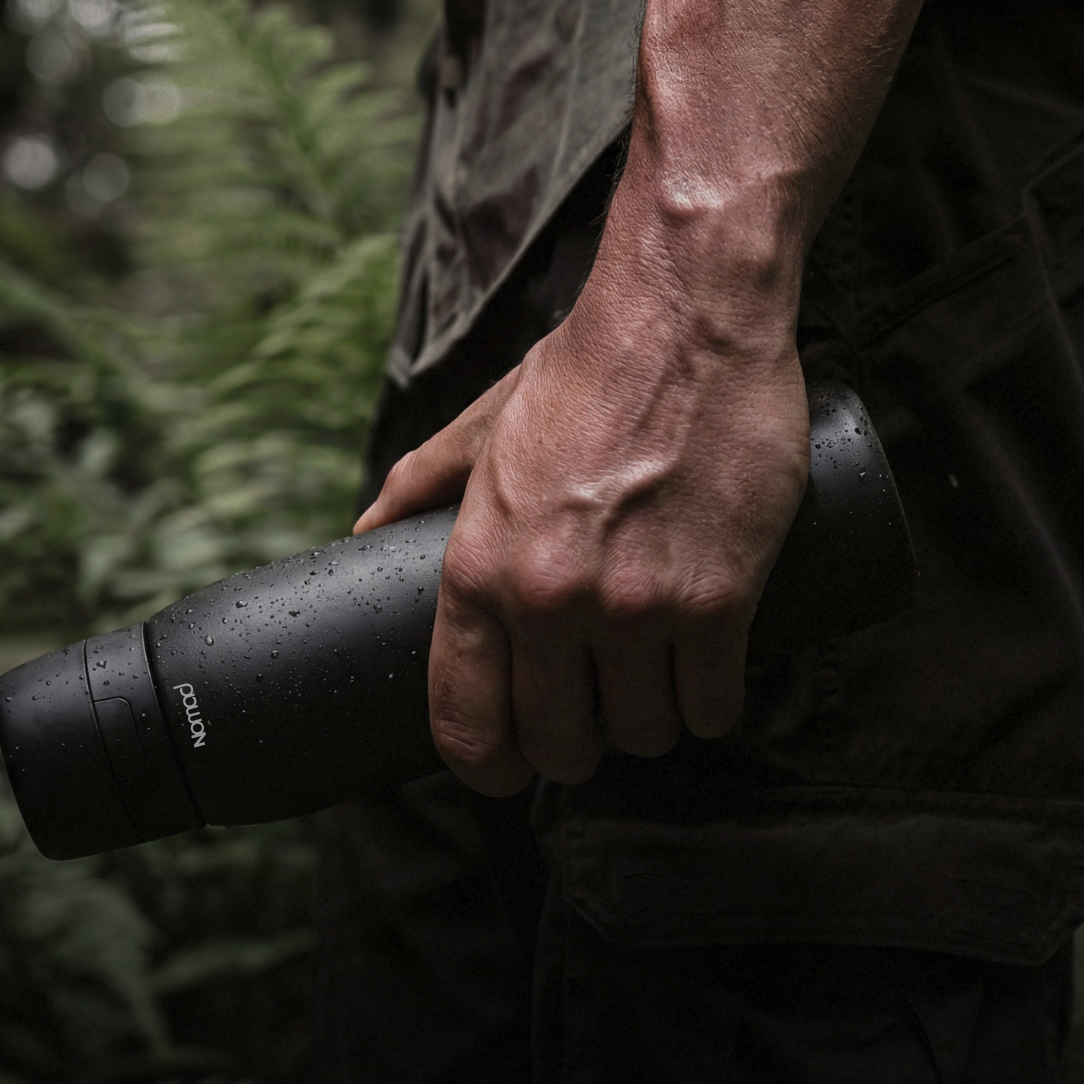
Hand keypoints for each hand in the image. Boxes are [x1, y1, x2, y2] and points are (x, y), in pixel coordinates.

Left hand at [355, 245, 809, 795]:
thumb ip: (419, 482)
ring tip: (653, 688)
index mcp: (480, 567)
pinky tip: (706, 684)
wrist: (685, 315)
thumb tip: (363, 530)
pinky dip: (710, 706)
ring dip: (650, 725)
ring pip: (644, 733)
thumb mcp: (483, 426)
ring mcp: (637, 606)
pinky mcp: (720, 599)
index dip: (486, 765)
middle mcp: (550, 600)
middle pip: (561, 743)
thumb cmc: (584, 370)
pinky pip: (712, 704)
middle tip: (594, 717)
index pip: (465, 719)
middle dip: (577, 745)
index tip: (509, 768)